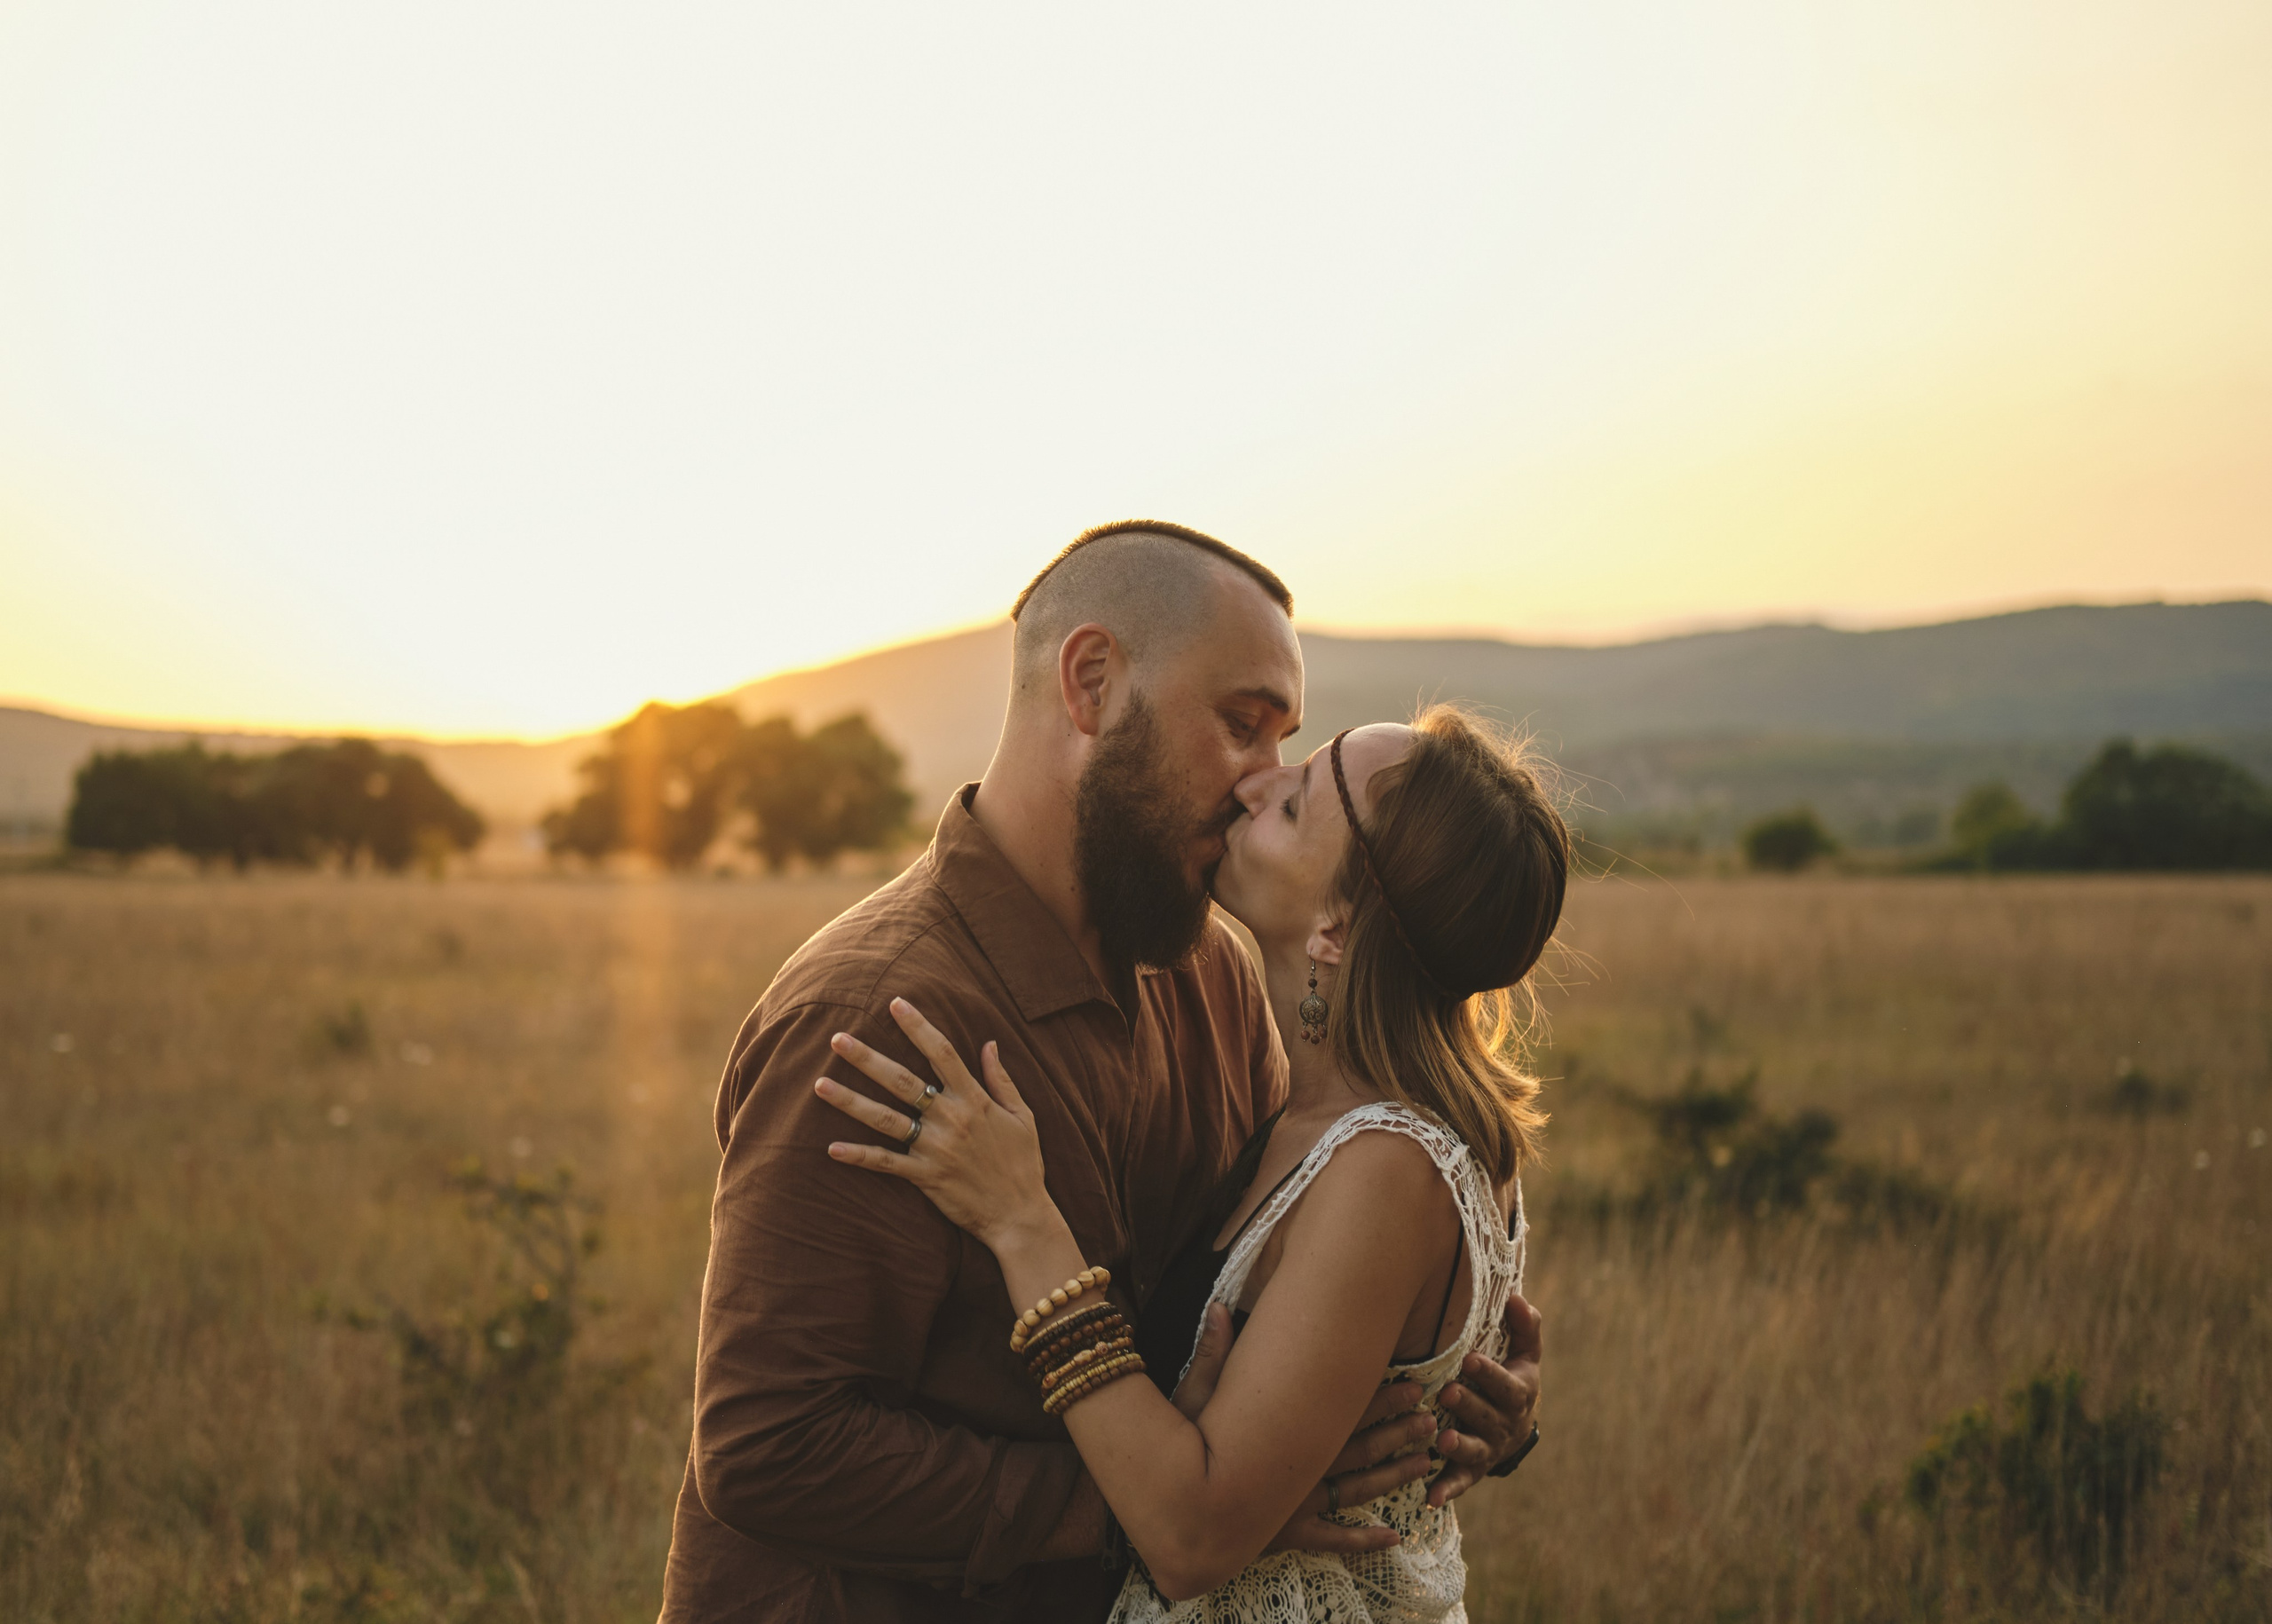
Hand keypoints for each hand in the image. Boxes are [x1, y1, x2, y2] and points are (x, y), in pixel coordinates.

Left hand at [814, 998, 1053, 1247]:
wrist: (1020, 1215)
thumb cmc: (1024, 1163)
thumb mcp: (1022, 1115)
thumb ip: (1002, 1079)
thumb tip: (990, 1043)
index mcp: (974, 1100)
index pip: (942, 1053)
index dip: (918, 1027)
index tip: (896, 1004)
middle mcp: (951, 1119)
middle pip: (903, 1081)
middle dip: (868, 1059)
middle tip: (837, 1039)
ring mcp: (935, 1149)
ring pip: (885, 1119)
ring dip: (851, 1102)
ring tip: (819, 1085)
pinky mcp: (925, 1177)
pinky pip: (886, 1164)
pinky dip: (859, 1156)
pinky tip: (832, 1147)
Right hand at [1172, 1303, 1432, 1556]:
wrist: (1171, 1515)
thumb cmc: (1178, 1449)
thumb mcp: (1190, 1399)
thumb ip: (1211, 1356)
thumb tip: (1218, 1307)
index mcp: (1286, 1434)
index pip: (1344, 1410)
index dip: (1382, 1398)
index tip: (1414, 1384)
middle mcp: (1299, 1471)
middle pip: (1360, 1447)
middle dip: (1398, 1432)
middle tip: (1432, 1419)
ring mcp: (1296, 1507)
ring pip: (1357, 1489)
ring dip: (1393, 1475)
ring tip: (1426, 1462)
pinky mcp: (1288, 1535)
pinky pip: (1332, 1538)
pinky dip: (1363, 1538)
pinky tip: (1395, 1537)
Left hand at [1424, 1293, 1541, 1507]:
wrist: (1516, 1425)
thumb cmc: (1512, 1376)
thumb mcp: (1525, 1352)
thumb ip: (1525, 1326)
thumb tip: (1517, 1298)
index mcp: (1519, 1393)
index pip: (1507, 1384)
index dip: (1490, 1374)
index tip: (1469, 1359)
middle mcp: (1506, 1424)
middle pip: (1488, 1417)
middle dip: (1469, 1405)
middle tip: (1448, 1392)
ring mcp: (1489, 1449)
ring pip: (1475, 1450)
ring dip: (1460, 1446)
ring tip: (1443, 1440)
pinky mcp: (1472, 1470)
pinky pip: (1461, 1482)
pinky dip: (1447, 1491)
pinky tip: (1431, 1498)